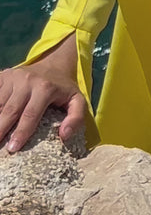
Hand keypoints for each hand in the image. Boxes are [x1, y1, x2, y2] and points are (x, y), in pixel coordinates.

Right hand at [0, 34, 86, 152]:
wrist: (54, 66)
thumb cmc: (65, 89)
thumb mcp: (79, 101)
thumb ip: (76, 118)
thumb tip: (64, 136)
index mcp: (45, 88)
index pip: (30, 115)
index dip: (21, 133)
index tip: (13, 148)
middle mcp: (26, 81)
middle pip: (10, 110)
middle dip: (1, 130)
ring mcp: (12, 77)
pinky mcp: (2, 75)